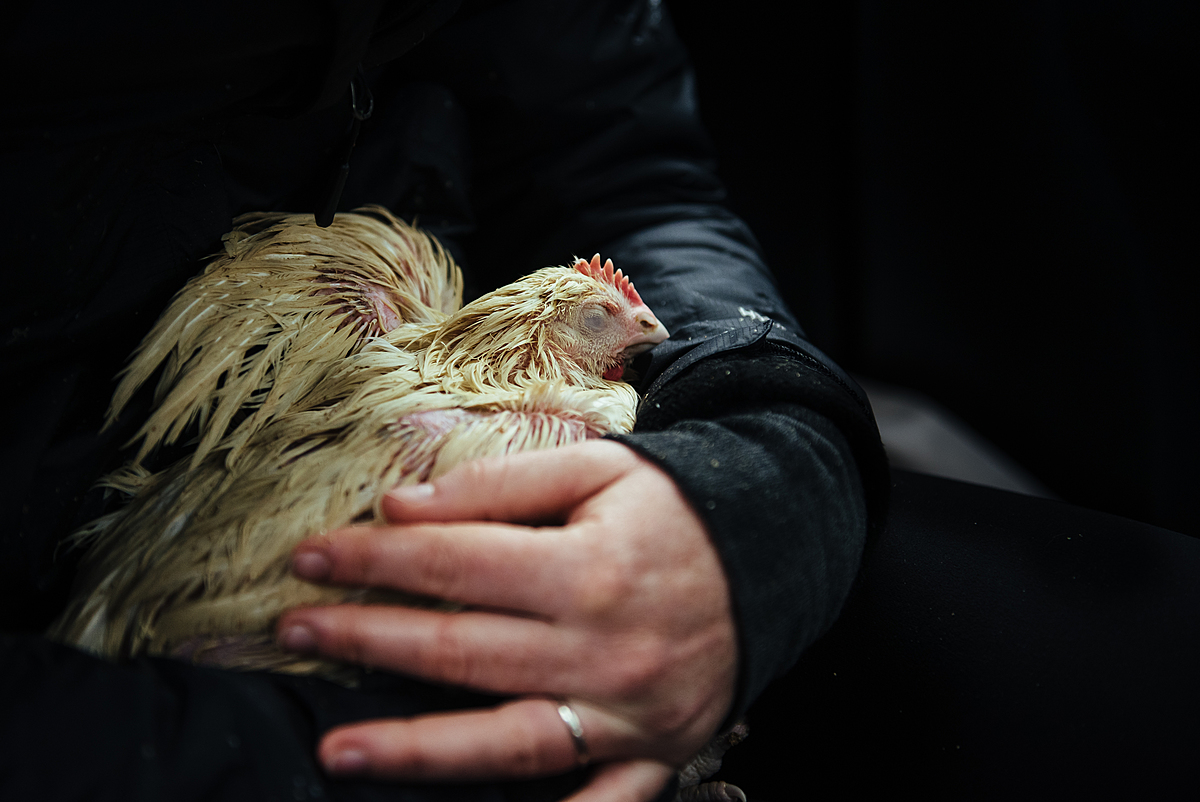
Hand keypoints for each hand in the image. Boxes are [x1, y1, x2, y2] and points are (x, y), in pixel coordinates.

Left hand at [276, 439, 736, 801]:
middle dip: (367, 638)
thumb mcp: (596, 469)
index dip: (373, 559)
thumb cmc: (675, 506)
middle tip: (295, 629)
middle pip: (461, 653)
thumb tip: (400, 507)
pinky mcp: (654, 754)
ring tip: (337, 751)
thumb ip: (498, 487)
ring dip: (417, 751)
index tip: (311, 556)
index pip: (453, 564)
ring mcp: (628, 715)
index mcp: (587, 570)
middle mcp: (603, 651)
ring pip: (505, 744)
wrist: (772, 553)